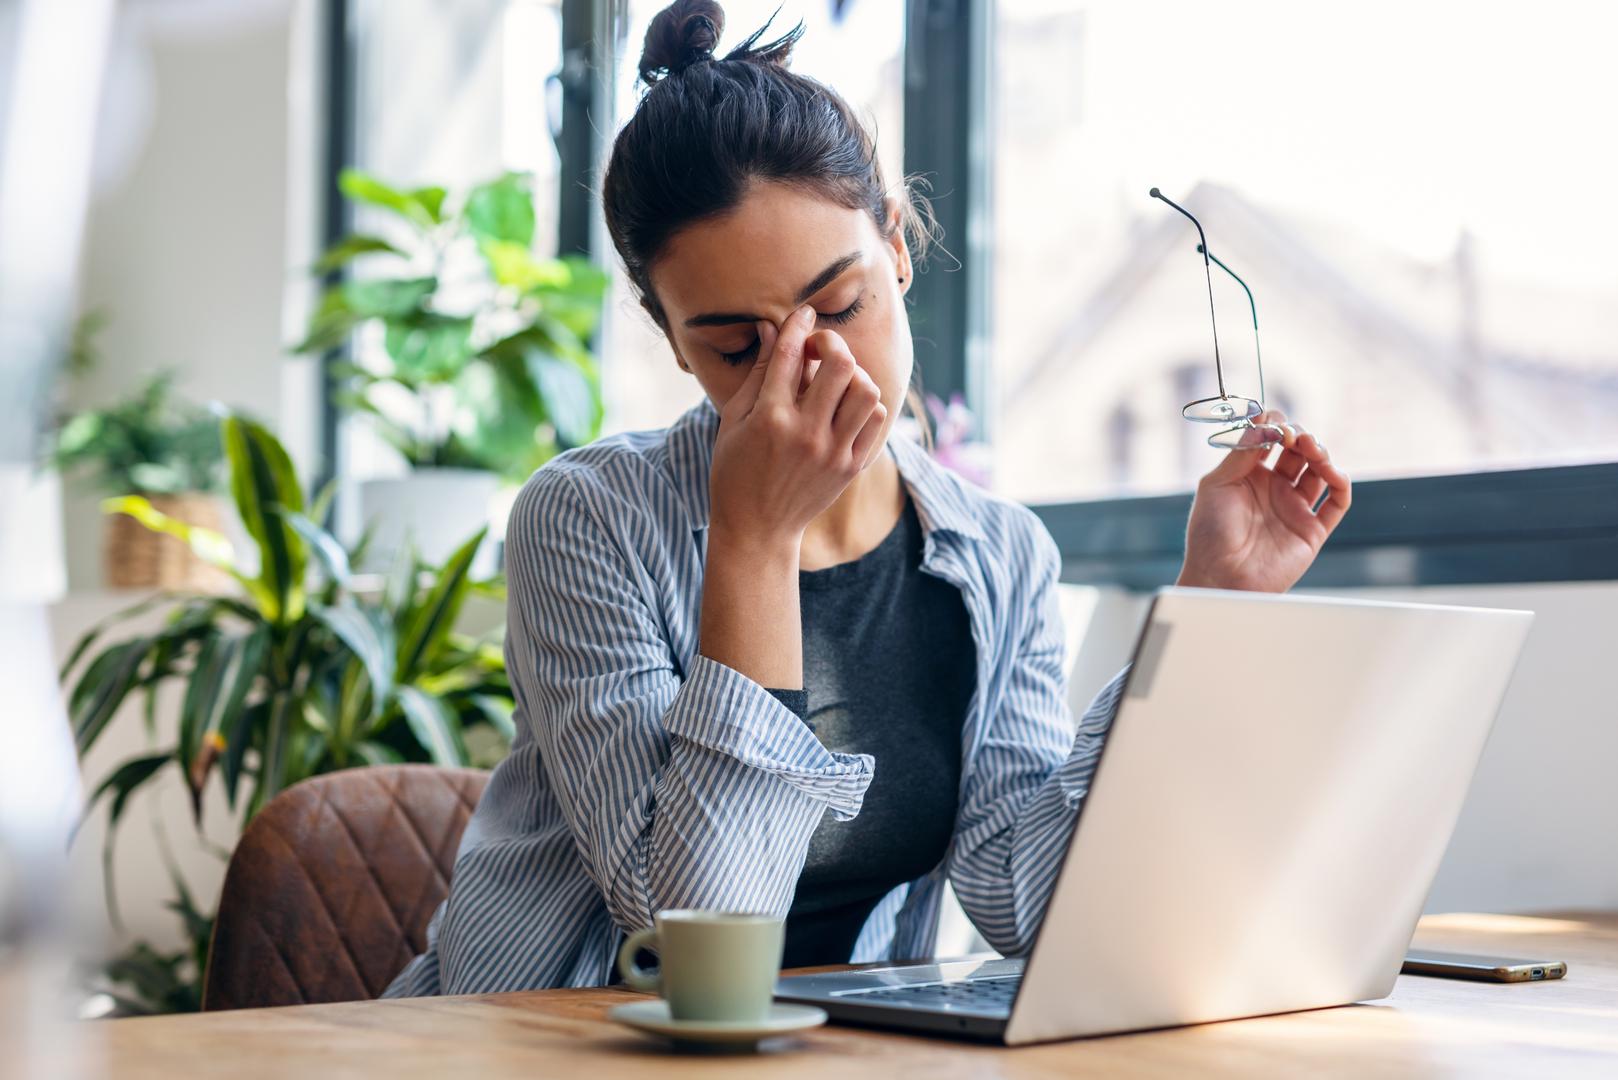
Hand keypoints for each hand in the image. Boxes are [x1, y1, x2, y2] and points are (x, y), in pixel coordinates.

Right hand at [708, 305, 887, 543]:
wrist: (758, 528)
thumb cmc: (735, 470)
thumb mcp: (734, 420)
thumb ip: (756, 373)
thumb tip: (770, 327)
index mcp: (769, 418)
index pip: (791, 353)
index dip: (799, 324)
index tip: (804, 313)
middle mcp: (805, 433)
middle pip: (840, 363)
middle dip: (830, 343)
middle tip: (819, 350)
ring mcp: (833, 452)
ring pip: (866, 389)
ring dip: (852, 374)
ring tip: (835, 380)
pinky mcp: (851, 466)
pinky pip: (875, 418)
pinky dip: (864, 403)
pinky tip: (845, 405)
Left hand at [1176, 411, 1350, 592]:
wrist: (1219, 576)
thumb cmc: (1209, 533)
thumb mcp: (1217, 484)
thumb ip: (1242, 452)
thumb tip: (1262, 418)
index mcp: (1250, 475)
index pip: (1272, 440)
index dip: (1276, 426)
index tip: (1272, 421)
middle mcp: (1274, 489)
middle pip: (1299, 451)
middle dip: (1300, 436)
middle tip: (1293, 434)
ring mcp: (1294, 508)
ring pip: (1320, 471)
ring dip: (1320, 453)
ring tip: (1311, 447)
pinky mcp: (1312, 529)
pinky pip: (1337, 502)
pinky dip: (1341, 483)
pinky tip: (1332, 472)